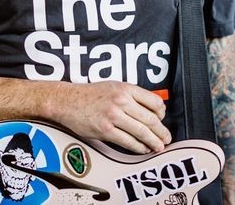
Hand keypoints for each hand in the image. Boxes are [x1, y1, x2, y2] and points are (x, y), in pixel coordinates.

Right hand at [54, 81, 170, 153]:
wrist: (67, 101)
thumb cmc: (90, 94)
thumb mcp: (114, 87)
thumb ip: (132, 96)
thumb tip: (150, 109)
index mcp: (126, 89)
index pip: (154, 102)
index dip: (162, 113)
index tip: (162, 120)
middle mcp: (121, 101)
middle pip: (150, 119)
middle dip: (161, 132)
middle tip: (167, 138)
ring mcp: (113, 116)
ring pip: (141, 132)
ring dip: (153, 142)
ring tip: (158, 146)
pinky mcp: (105, 130)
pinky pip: (127, 141)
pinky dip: (138, 147)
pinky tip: (143, 149)